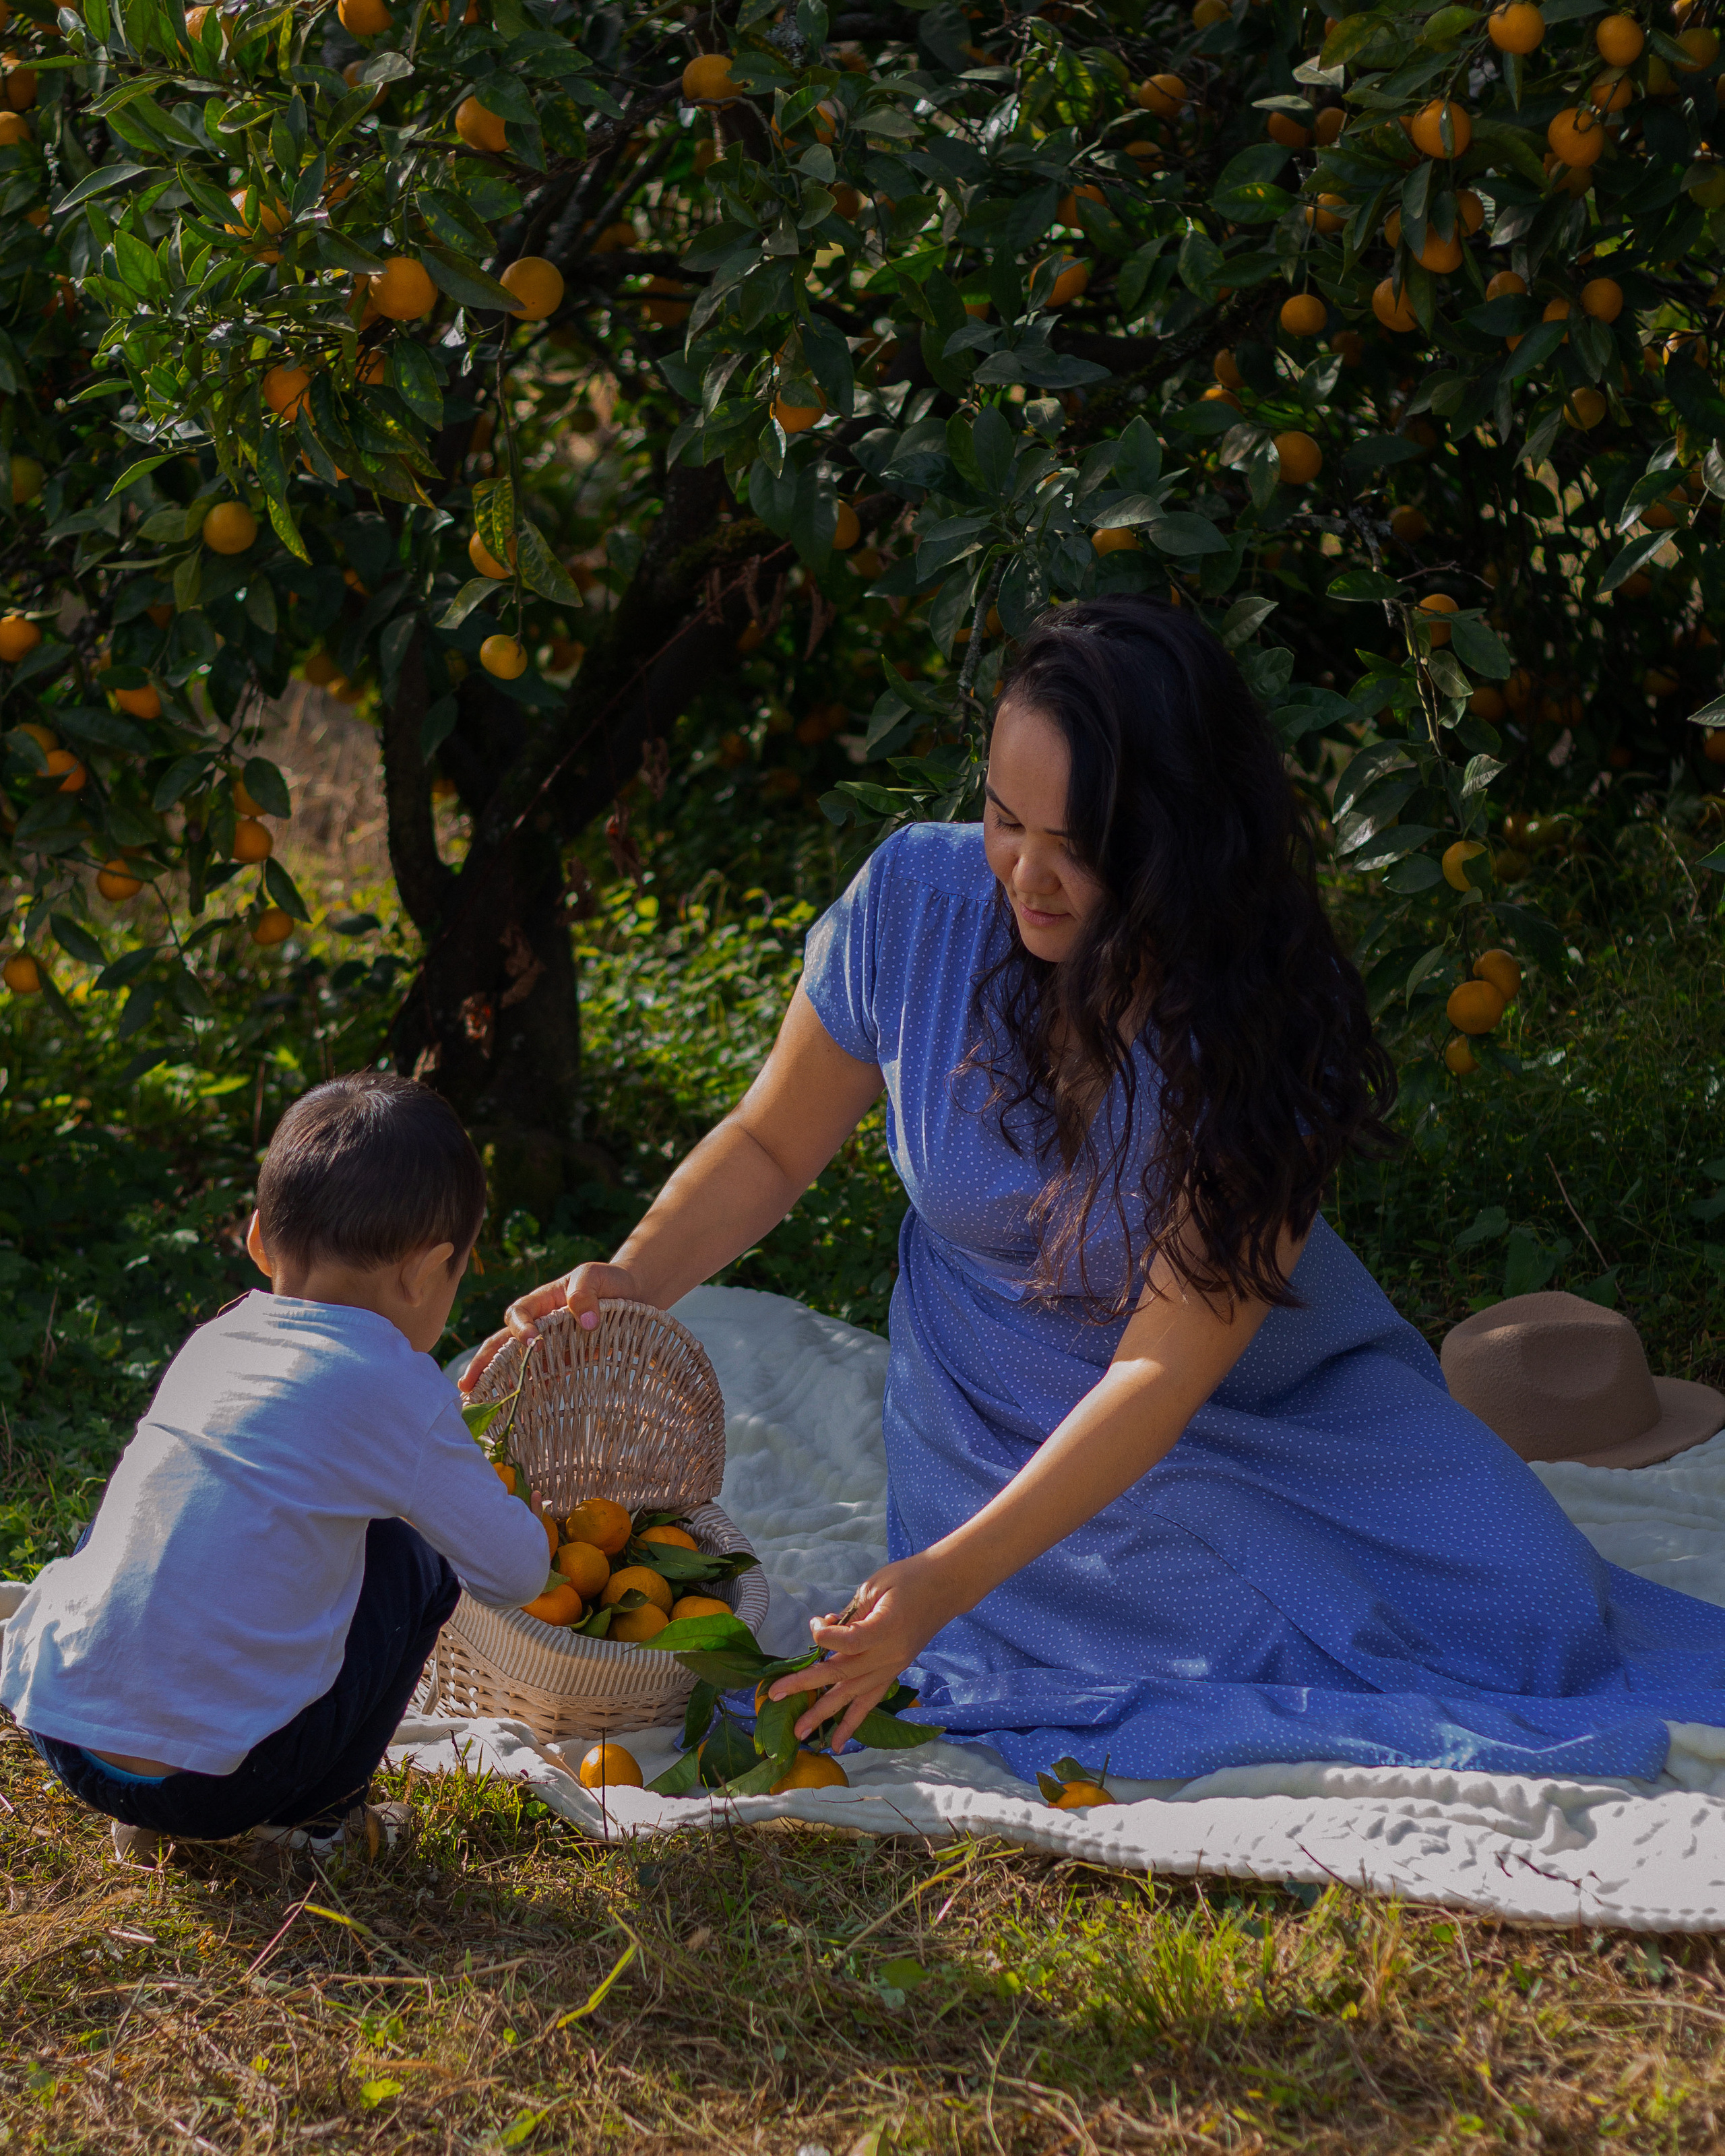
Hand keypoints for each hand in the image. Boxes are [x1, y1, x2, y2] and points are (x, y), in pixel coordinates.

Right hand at [458, 1261, 641, 1393]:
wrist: (633, 1295)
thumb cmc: (609, 1281)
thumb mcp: (595, 1276)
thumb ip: (585, 1293)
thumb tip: (586, 1323)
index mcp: (541, 1301)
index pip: (518, 1313)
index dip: (520, 1328)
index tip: (533, 1342)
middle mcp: (539, 1324)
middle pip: (503, 1343)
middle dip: (483, 1363)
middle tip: (466, 1385)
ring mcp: (550, 1344)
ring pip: (517, 1363)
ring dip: (498, 1383)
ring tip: (480, 1404)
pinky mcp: (564, 1361)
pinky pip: (543, 1377)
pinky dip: (530, 1393)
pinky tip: (519, 1414)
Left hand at [767, 1552, 963, 1750]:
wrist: (946, 1587)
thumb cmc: (908, 1578)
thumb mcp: (875, 1586)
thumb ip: (849, 1614)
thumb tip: (825, 1634)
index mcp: (886, 1628)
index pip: (848, 1642)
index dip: (824, 1636)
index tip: (816, 1622)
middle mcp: (889, 1655)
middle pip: (841, 1673)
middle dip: (805, 1684)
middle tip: (775, 1695)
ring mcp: (892, 1667)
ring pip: (853, 1695)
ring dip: (823, 1713)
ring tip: (799, 1732)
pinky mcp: (894, 1672)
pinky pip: (870, 1702)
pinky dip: (853, 1722)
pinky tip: (838, 1742)